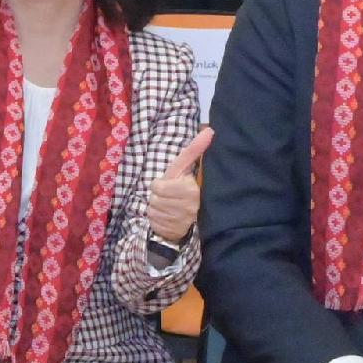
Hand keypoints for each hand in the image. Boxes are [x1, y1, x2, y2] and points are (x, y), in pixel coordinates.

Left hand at [143, 125, 210, 242]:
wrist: (191, 216)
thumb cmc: (185, 187)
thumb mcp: (186, 168)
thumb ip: (194, 150)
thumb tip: (209, 130)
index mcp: (191, 190)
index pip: (157, 187)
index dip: (160, 185)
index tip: (169, 186)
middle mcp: (187, 207)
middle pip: (153, 199)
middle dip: (158, 197)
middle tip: (169, 197)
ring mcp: (180, 222)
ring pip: (152, 210)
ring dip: (157, 208)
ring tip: (168, 206)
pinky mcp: (172, 232)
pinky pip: (153, 222)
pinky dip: (157, 219)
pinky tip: (166, 217)